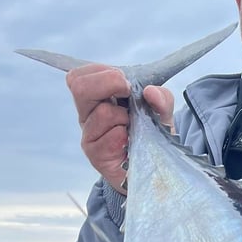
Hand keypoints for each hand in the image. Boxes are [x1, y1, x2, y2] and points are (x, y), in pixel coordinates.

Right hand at [66, 67, 174, 192]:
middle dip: (110, 84)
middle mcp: (88, 114)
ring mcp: (89, 134)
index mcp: (97, 98)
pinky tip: (130, 144)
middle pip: (80, 87)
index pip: (81, 76)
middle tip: (129, 95)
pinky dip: (126, 137)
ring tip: (132, 128)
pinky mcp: (95, 154)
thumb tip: (150, 91)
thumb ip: (161, 97)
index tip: (127, 84)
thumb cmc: (151, 135)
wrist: (153, 168)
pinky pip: (112, 137)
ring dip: (124, 117)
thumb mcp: (161, 112)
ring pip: (102, 112)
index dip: (104, 73)